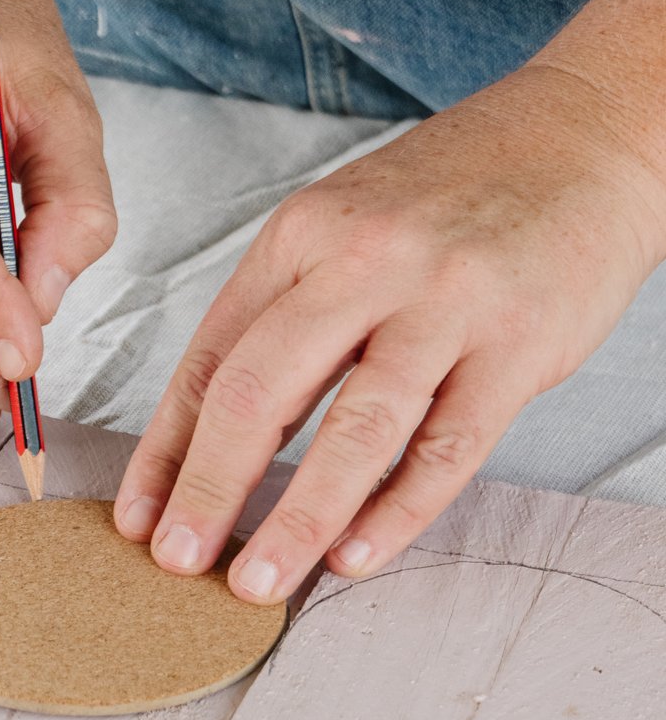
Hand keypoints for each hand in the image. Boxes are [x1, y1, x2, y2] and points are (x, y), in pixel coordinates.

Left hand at [115, 61, 665, 599]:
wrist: (581, 138)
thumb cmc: (450, 195)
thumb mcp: (342, 225)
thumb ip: (284, 316)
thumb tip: (218, 433)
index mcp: (301, 235)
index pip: (212, 357)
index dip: (166, 449)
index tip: (139, 518)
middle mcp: (365, 262)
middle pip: (264, 391)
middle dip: (209, 488)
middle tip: (179, 561)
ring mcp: (445, 302)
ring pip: (355, 430)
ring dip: (299, 518)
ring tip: (259, 582)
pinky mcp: (517, 344)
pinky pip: (447, 447)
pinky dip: (397, 511)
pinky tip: (356, 557)